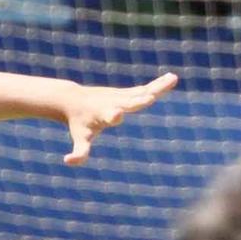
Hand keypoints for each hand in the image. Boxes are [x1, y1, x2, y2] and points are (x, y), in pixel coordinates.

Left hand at [55, 72, 178, 165]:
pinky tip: (172, 78)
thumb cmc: (78, 123)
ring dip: (157, 87)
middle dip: (139, 101)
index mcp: (103, 115)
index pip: (108, 116)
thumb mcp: (80, 138)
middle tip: (150, 97)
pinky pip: (145, 88)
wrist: (74, 99)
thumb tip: (68, 161)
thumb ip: (79, 153)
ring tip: (173, 79)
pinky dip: (159, 85)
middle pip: (129, 102)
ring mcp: (122, 96)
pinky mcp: (126, 92)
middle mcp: (114, 103)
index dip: (113, 116)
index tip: (117, 115)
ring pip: (142, 91)